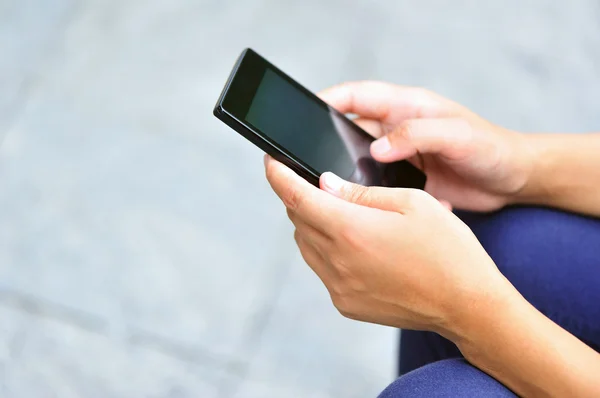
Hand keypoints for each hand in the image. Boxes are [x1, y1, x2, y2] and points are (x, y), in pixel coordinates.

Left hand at [264, 155, 515, 337]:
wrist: (467, 305)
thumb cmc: (447, 249)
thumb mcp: (411, 203)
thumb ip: (361, 192)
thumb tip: (325, 183)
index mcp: (350, 229)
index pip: (295, 196)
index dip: (278, 175)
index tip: (270, 161)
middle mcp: (337, 261)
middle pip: (298, 219)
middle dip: (299, 196)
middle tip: (315, 183)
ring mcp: (339, 287)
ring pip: (306, 244)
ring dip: (312, 223)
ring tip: (338, 212)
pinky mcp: (345, 304)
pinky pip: (321, 269)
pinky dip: (325, 250)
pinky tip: (352, 243)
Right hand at [319, 81, 533, 211]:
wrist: (513, 181)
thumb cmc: (491, 149)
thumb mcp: (457, 135)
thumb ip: (417, 135)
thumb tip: (377, 148)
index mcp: (405, 107)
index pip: (357, 96)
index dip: (328, 100)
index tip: (304, 114)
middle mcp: (396, 129)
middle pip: (348, 130)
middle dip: (326, 142)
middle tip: (307, 161)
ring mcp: (398, 156)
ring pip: (357, 160)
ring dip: (344, 172)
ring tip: (329, 188)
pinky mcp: (403, 181)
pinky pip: (374, 185)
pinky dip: (367, 195)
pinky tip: (364, 207)